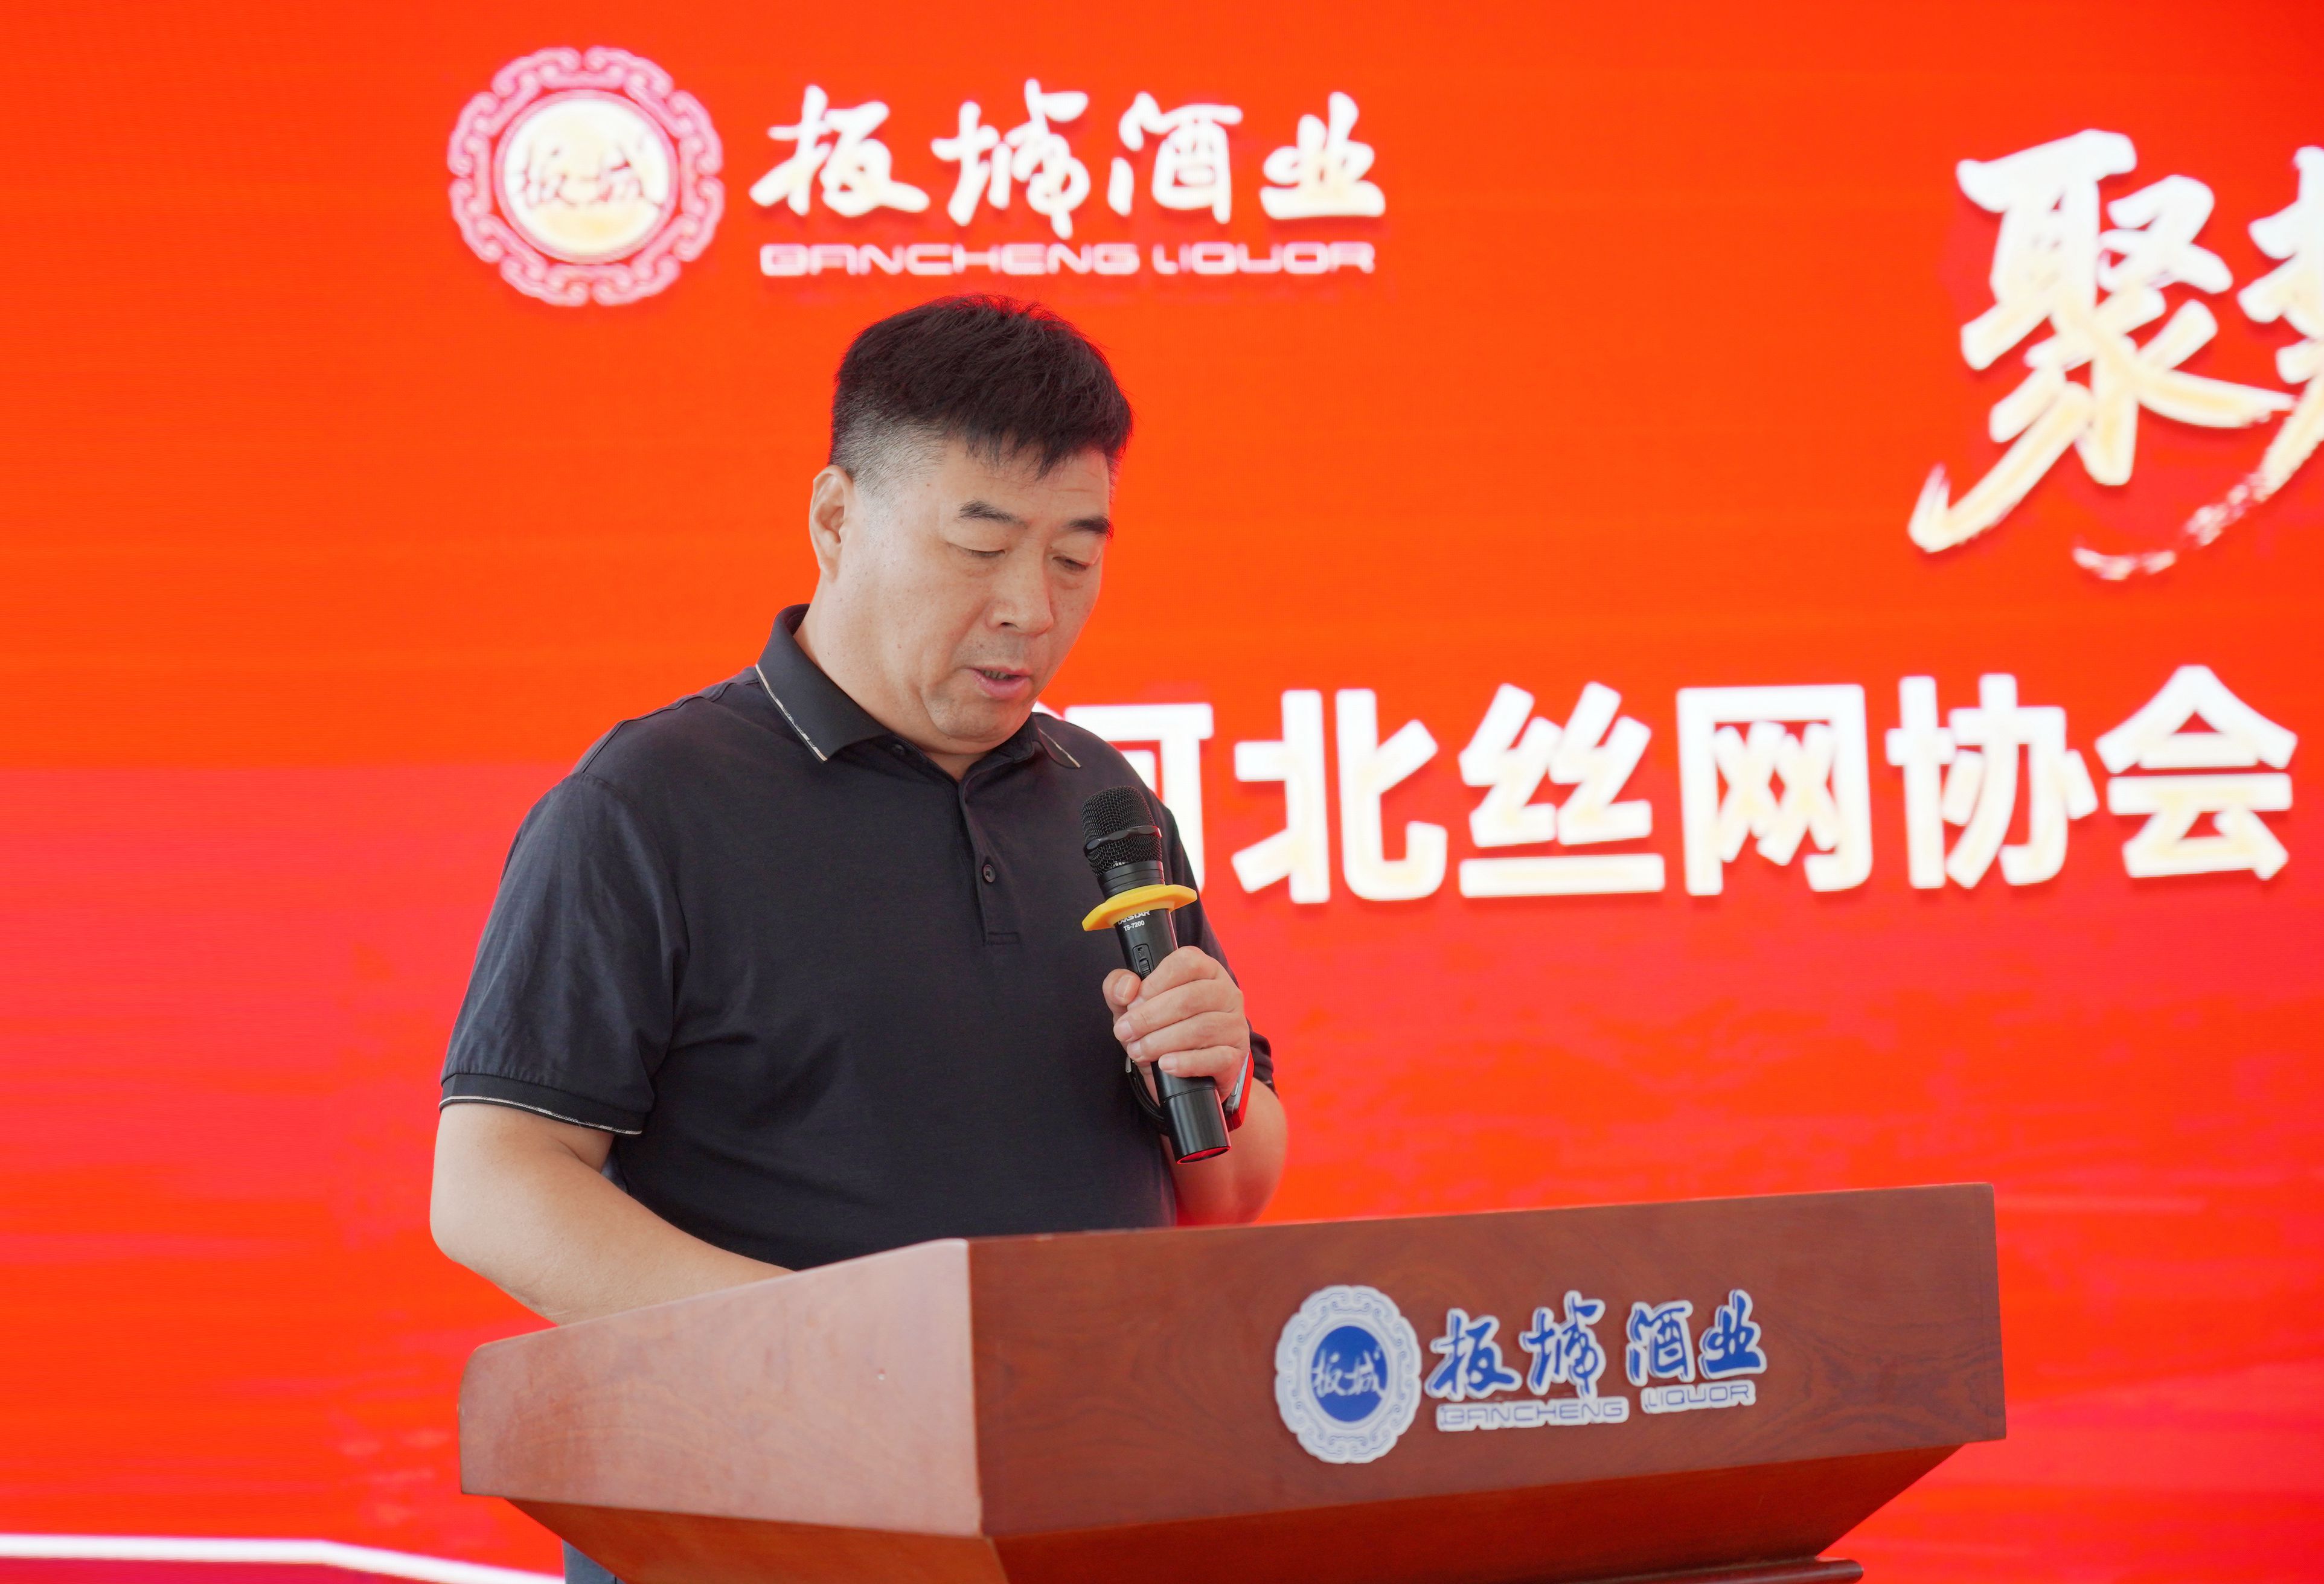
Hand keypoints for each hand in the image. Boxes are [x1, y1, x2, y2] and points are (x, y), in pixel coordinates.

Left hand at [1105, 946, 1250, 1092]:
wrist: (1182, 1073)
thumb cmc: (1160, 1027)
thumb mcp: (1133, 1004)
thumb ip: (1119, 987)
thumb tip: (1127, 989)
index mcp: (1205, 969)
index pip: (1186, 963)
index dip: (1154, 982)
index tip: (1132, 1003)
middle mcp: (1226, 992)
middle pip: (1189, 998)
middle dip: (1149, 1017)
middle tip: (1125, 1032)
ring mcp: (1234, 1024)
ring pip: (1200, 1029)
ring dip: (1161, 1042)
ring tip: (1138, 1050)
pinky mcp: (1236, 1054)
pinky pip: (1215, 1058)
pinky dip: (1185, 1063)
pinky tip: (1165, 1065)